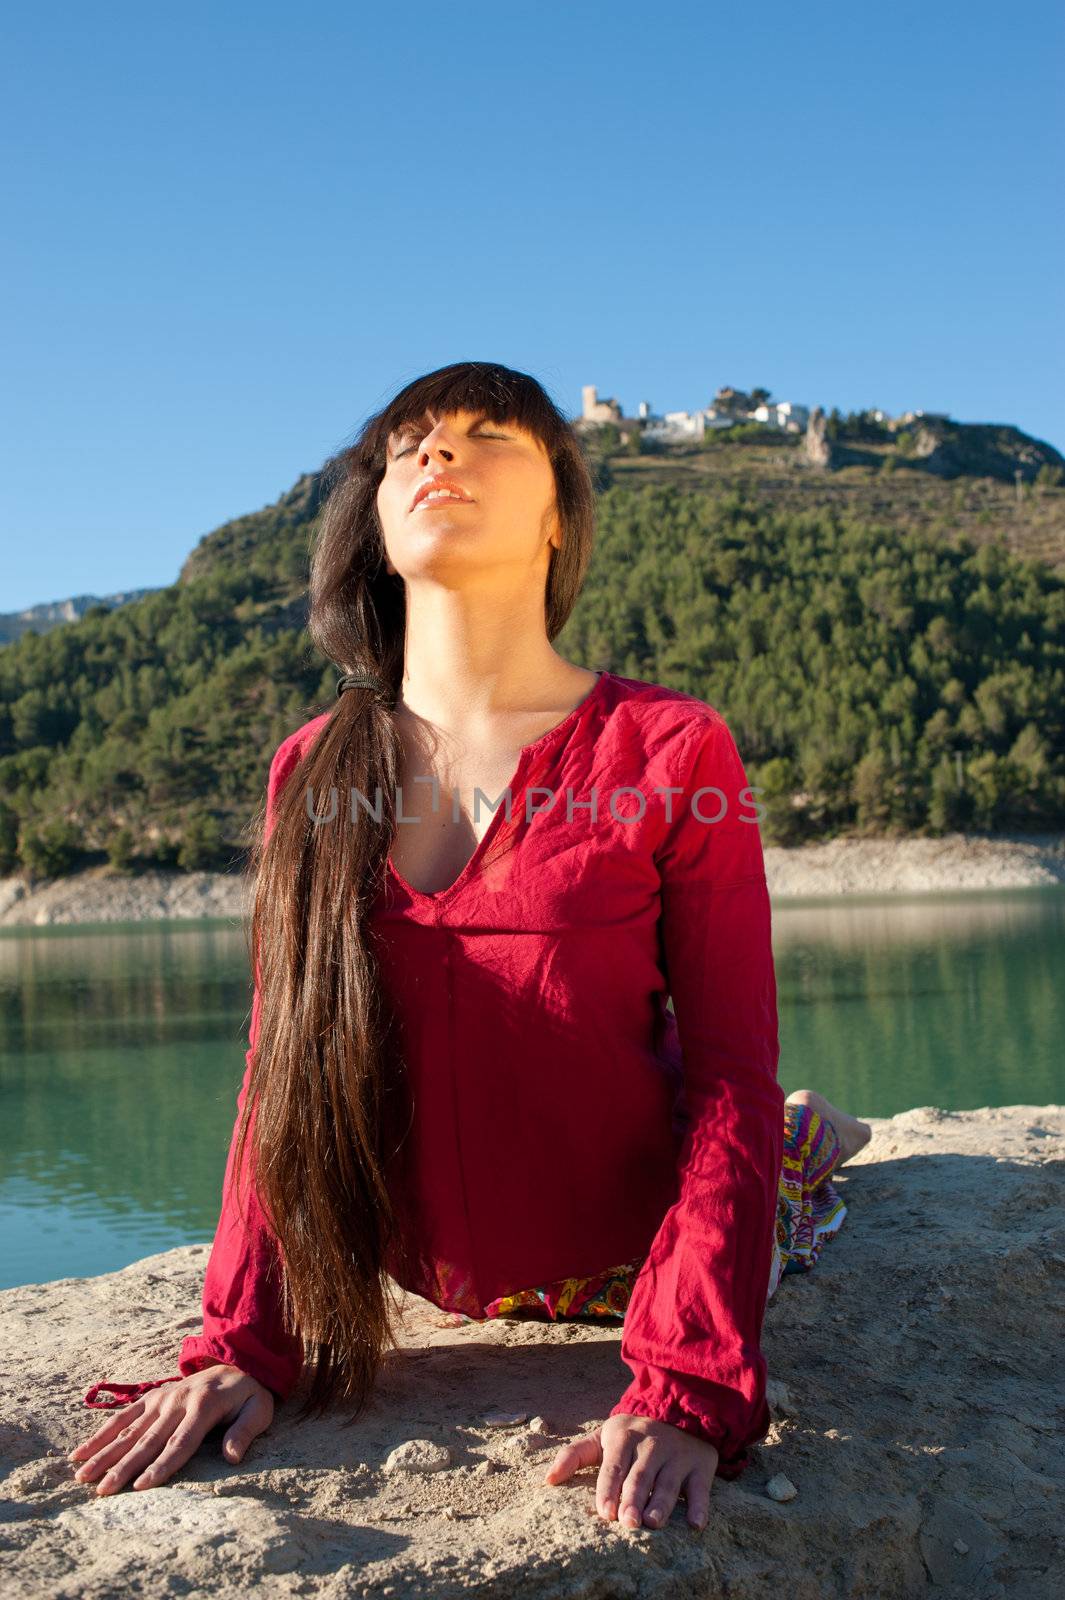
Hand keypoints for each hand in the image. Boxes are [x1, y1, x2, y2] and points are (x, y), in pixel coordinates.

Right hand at [67, 1364, 273, 1495]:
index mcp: (204, 1406)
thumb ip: (245, 1431)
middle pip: (149, 1440)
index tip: (141, 1487)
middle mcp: (177, 1401)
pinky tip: (80, 1452)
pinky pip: (123, 1417)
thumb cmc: (248, 1395)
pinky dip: (101, 1434)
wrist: (237, 1362)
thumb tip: (232, 1457)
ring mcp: (161, 1398)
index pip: (180, 1442)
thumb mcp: (259, 1409)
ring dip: (105, 1453)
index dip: (161, 1465)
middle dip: (124, 1467)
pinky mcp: (151, 1398)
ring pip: (129, 1430)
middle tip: (103, 1491)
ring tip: (83, 1476)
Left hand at [543, 1413, 717, 1530]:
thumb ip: (574, 1456)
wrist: (678, 1409)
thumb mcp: (602, 1438)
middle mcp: (652, 1444)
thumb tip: (547, 1480)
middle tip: (627, 1523)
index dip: (608, 1489)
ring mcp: (677, 1454)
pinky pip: (701, 1488)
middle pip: (640, 1476)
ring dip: (661, 1503)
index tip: (604, 1513)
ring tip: (652, 1523)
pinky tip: (695, 1524)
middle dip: (633, 1499)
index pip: (613, 1466)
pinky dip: (699, 1506)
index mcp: (624, 1437)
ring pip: (668, 1482)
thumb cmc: (631, 1436)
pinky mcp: (700, 1465)